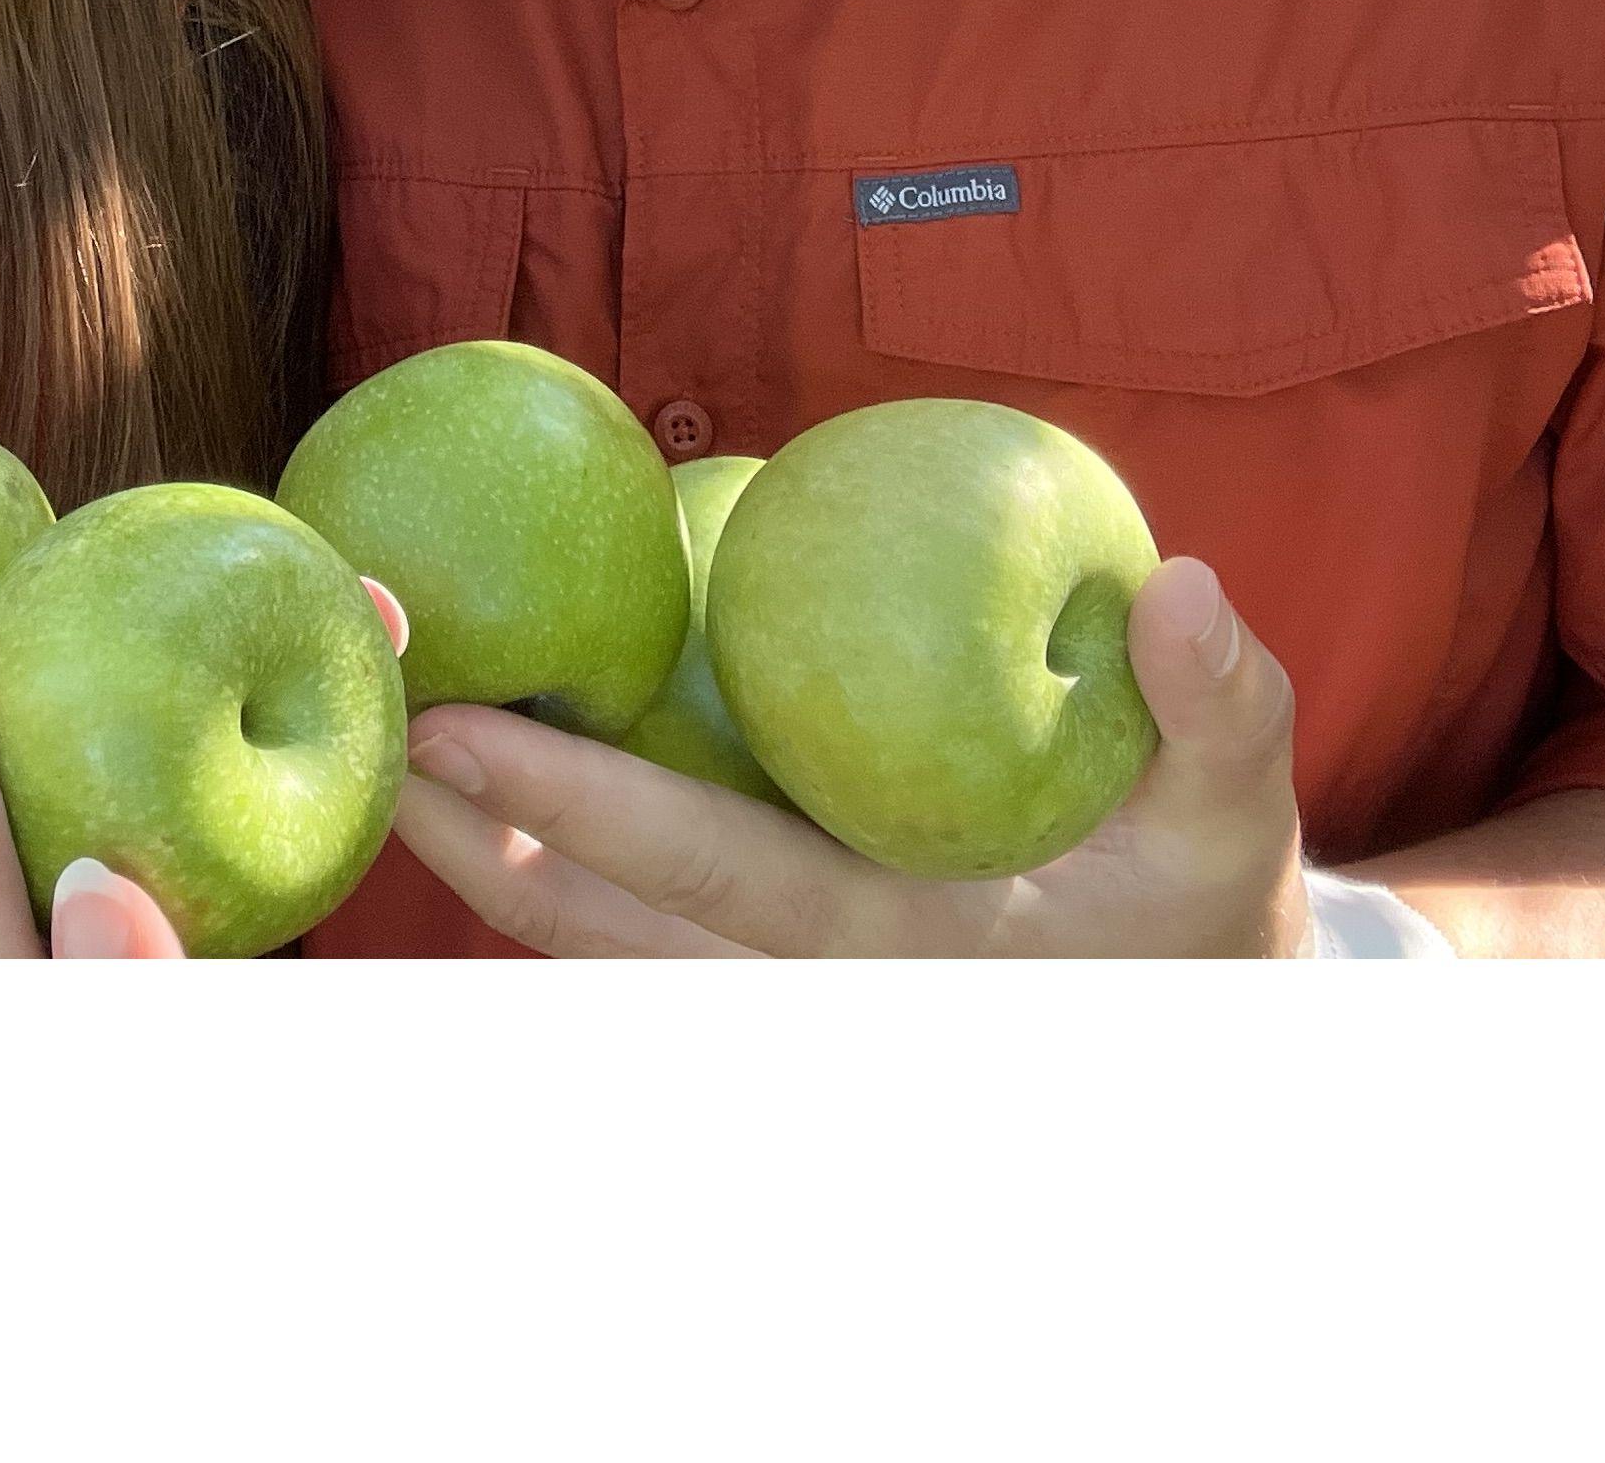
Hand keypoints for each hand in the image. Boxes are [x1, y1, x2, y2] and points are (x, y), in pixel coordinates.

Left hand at [388, 555, 1316, 956]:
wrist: (1197, 1017)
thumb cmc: (1202, 898)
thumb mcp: (1237, 813)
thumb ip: (1221, 708)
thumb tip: (1188, 586)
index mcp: (911, 958)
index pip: (719, 882)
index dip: (585, 807)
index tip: (461, 724)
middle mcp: (820, 1003)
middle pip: (600, 941)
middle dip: (473, 836)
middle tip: (367, 719)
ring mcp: (777, 1006)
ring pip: (591, 955)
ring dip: (483, 859)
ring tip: (388, 749)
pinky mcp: (758, 984)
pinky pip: (622, 941)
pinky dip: (541, 873)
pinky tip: (478, 789)